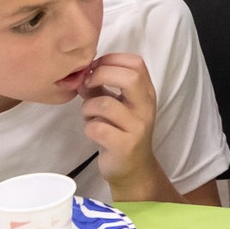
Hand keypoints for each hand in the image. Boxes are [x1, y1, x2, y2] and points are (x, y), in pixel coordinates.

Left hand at [77, 53, 163, 191]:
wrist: (132, 168)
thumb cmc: (121, 132)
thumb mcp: (117, 106)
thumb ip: (102, 88)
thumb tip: (82, 74)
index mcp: (146, 93)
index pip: (136, 63)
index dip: (111, 60)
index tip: (94, 68)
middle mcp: (146, 107)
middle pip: (130, 77)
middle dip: (100, 75)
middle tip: (88, 85)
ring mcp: (137, 127)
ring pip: (105, 104)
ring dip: (88, 106)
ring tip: (88, 114)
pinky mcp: (124, 145)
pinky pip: (97, 128)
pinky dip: (88, 126)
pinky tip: (92, 130)